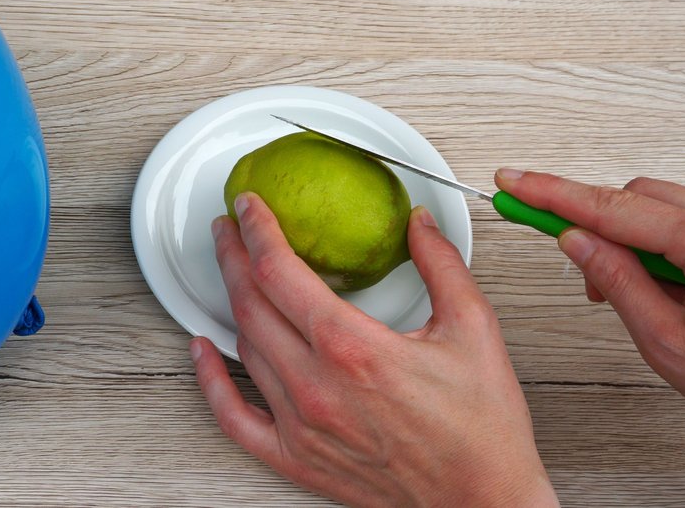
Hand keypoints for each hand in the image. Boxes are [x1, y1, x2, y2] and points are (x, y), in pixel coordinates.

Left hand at [191, 193, 557, 507]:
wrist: (482, 500)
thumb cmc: (480, 429)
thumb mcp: (474, 330)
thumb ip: (441, 264)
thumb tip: (420, 223)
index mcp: (353, 347)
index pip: (279, 271)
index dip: (256, 229)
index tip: (249, 208)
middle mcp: (316, 385)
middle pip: (250, 302)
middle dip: (233, 254)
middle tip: (231, 229)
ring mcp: (300, 424)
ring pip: (244, 347)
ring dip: (230, 301)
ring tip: (233, 271)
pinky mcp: (295, 457)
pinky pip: (233, 416)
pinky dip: (210, 379)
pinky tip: (202, 350)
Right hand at [495, 169, 684, 415]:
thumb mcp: (671, 344)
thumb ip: (617, 282)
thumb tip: (577, 242)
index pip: (610, 206)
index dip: (551, 193)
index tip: (514, 183)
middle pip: (635, 197)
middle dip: (594, 224)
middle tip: (563, 256)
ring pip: (662, 209)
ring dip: (630, 239)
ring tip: (634, 297)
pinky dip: (662, 247)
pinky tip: (665, 290)